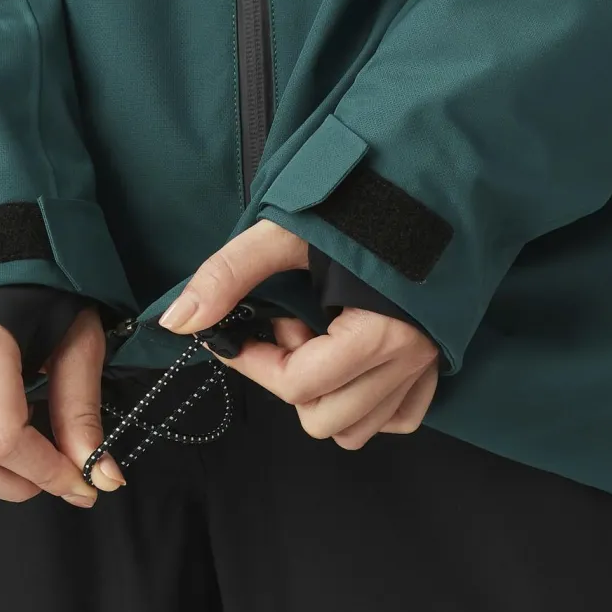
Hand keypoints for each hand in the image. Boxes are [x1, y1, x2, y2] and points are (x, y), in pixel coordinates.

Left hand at [159, 220, 438, 448]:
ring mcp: (423, 368)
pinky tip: (348, 366)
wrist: (430, 181)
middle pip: (323, 419)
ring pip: (356, 430)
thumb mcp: (288, 231)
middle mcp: (407, 361)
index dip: (253, 362)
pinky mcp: (433, 367)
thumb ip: (230, 274)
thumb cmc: (365, 202)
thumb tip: (179, 322)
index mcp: (379, 333)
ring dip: (324, 397)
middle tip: (292, 327)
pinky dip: (365, 406)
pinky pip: (397, 419)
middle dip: (291, 380)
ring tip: (322, 341)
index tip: (242, 333)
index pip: (297, 385)